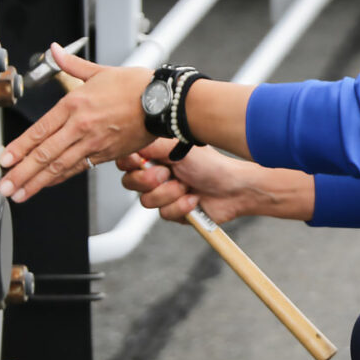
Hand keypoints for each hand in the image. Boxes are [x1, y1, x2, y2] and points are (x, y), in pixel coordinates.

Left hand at [0, 42, 154, 202]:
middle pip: (45, 154)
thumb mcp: (99, 71)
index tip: (4, 160)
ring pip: (59, 167)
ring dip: (36, 183)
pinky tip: (46, 186)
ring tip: (19, 194)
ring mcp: (93, 143)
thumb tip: (54, 51)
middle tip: (4, 187)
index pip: (39, 131)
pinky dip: (59, 179)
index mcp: (74, 104)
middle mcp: (80, 126)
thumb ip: (71, 65)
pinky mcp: (106, 155)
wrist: (165, 102)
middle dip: (21, 173)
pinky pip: (77, 169)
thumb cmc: (136, 86)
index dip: (19, 149)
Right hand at [118, 140, 254, 224]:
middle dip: (149, 180)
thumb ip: (152, 146)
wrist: (233, 188)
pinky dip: (181, 206)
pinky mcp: (172, 211)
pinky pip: (163, 213)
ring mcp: (163, 194)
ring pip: (146, 200)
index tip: (139, 161)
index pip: (125, 161)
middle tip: (168, 174)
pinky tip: (194, 199)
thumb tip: (133, 147)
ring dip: (170, 193)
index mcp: (155, 157)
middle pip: (129, 182)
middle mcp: (155, 175)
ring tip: (187, 186)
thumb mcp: (178, 148)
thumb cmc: (210, 165)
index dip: (128, 164)